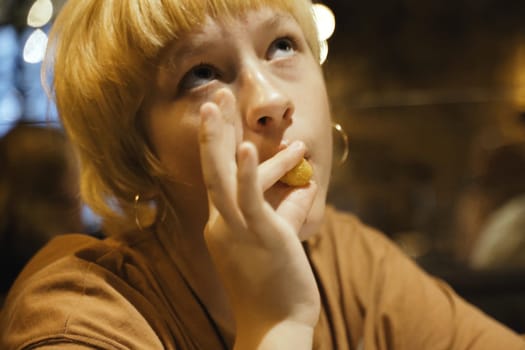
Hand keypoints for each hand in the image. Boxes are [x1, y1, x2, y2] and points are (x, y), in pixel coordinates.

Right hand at [199, 88, 319, 347]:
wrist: (274, 329)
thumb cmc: (275, 287)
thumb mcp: (281, 239)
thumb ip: (288, 208)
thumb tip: (305, 182)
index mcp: (223, 224)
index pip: (225, 177)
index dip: (223, 144)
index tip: (226, 117)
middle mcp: (221, 223)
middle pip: (212, 167)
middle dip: (212, 130)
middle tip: (214, 96)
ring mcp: (236, 229)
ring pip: (221, 177)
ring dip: (217, 137)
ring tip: (219, 101)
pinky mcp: (259, 237)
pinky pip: (249, 201)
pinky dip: (249, 173)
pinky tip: (248, 148)